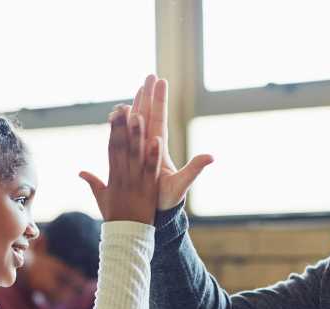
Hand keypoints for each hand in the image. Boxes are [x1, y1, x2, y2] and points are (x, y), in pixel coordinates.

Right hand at [80, 107, 161, 224]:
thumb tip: (81, 173)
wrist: (126, 237)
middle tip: (124, 105)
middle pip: (122, 147)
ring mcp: (135, 182)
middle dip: (123, 126)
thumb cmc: (114, 218)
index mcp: (113, 176)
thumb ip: (93, 183)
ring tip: (139, 116)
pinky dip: (153, 156)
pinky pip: (150, 170)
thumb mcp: (101, 198)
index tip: (115, 112)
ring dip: (137, 135)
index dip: (114, 129)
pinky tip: (156, 140)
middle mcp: (123, 176)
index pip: (112, 148)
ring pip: (136, 155)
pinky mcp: (148, 190)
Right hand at [111, 74, 212, 210]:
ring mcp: (139, 151)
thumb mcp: (181, 184)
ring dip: (136, 105)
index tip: (159, 82)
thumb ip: (194, 168)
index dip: (158, 101)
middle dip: (148, 96)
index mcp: (159, 148)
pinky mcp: (129, 158)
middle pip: (148, 116)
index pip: (159, 119)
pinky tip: (117, 112)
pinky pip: (124, 138)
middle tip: (149, 75)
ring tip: (137, 87)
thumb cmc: (167, 200)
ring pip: (136, 124)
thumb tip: (212, 157)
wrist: (152, 212)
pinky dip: (120, 125)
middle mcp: (149, 146)